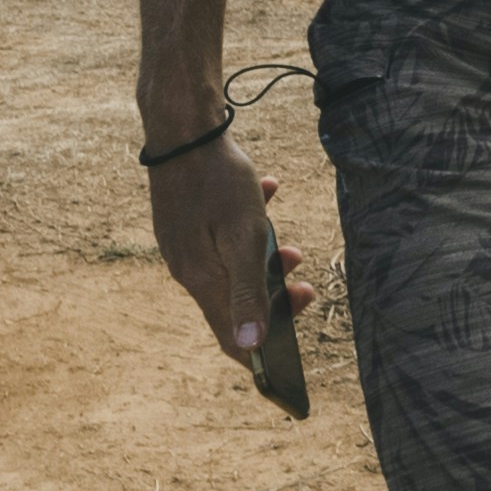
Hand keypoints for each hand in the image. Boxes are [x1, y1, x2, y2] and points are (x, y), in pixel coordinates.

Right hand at [148, 130, 296, 408]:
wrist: (184, 127)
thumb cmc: (218, 181)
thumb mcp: (245, 237)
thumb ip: (249, 291)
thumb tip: (250, 347)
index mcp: (201, 279)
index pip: (228, 337)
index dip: (259, 356)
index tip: (290, 363)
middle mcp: (188, 266)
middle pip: (234, 302)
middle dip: (274, 300)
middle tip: (306, 288)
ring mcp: (185, 241)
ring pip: (234, 265)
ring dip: (267, 262)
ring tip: (293, 250)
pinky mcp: (188, 218)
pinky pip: (225, 232)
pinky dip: (252, 224)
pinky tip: (270, 193)